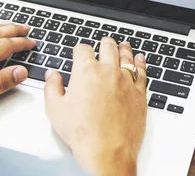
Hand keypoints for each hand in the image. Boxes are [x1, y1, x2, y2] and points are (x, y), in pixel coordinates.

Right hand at [44, 38, 146, 175]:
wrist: (107, 152)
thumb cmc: (82, 133)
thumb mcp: (55, 110)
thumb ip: (52, 87)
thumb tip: (52, 75)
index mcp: (86, 71)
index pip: (83, 49)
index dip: (79, 49)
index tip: (79, 51)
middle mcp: (108, 71)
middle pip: (108, 46)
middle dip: (104, 43)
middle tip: (104, 42)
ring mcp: (125, 81)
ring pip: (126, 56)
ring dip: (124, 48)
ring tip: (123, 45)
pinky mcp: (139, 93)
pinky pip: (142, 72)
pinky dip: (141, 63)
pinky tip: (140, 60)